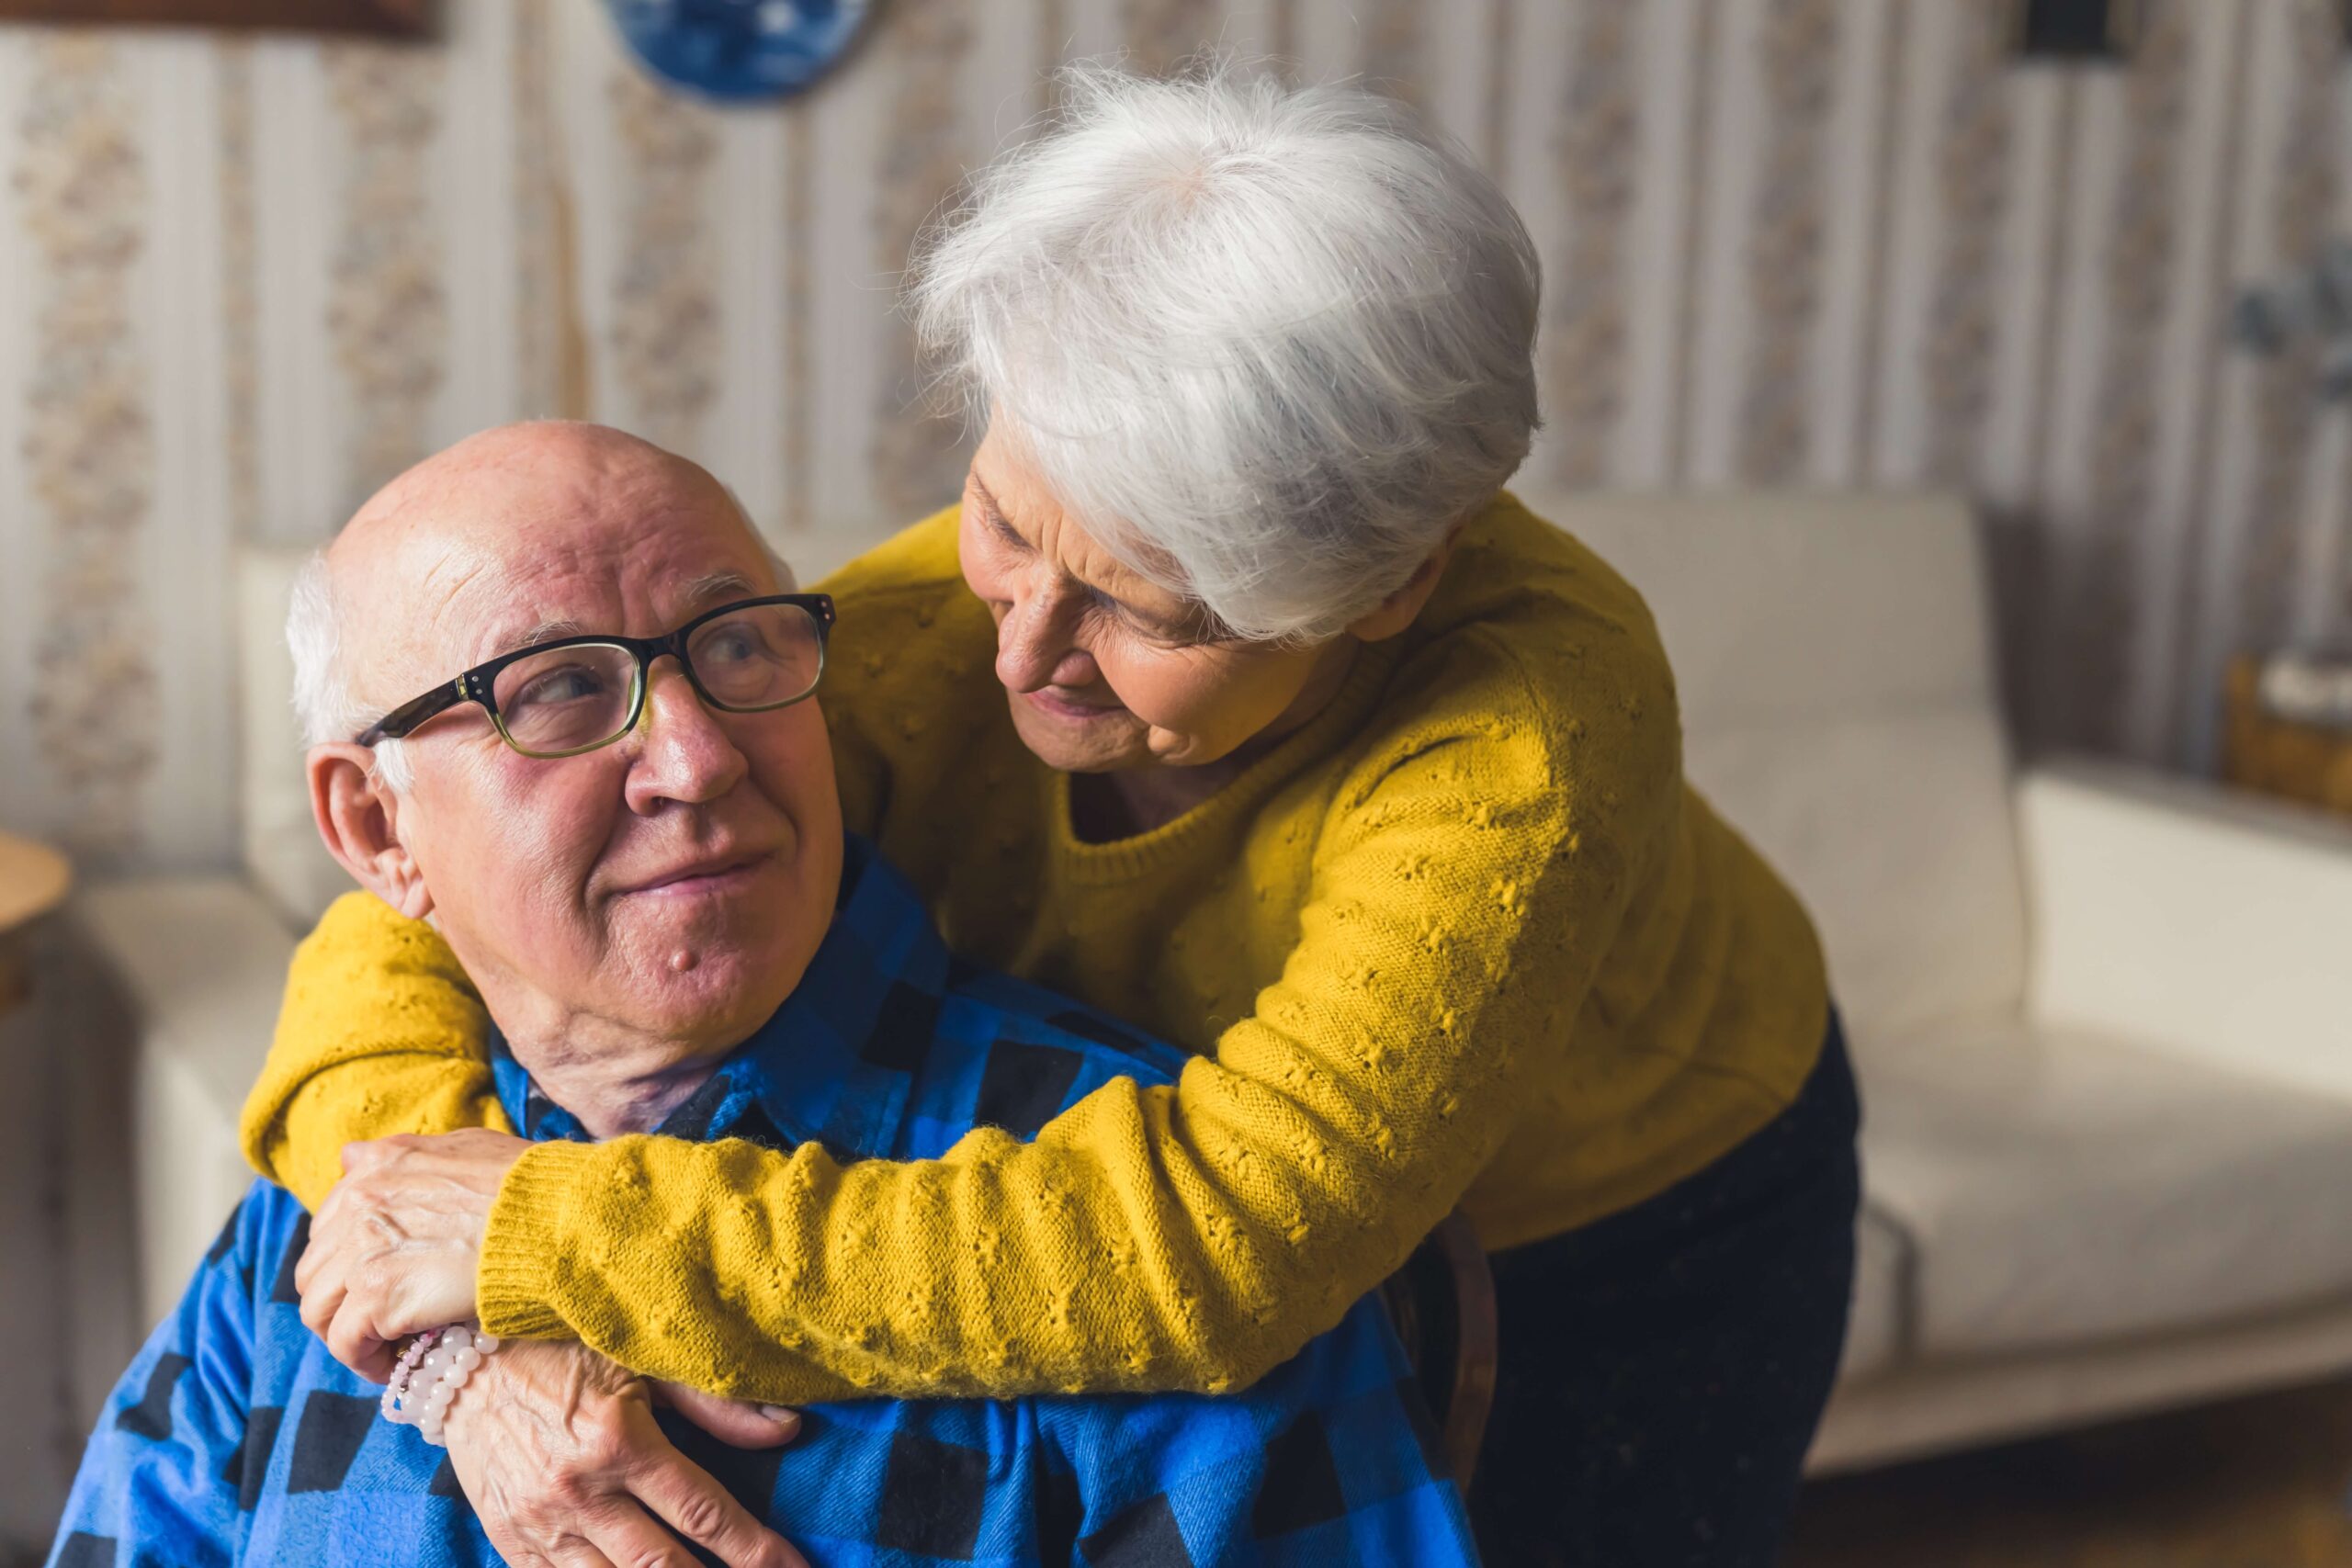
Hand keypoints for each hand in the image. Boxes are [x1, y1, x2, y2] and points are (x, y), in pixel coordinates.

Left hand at [296, 1129, 528, 1379]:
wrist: (558, 1218)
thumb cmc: (527, 1186)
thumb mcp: (463, 1147)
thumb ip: (404, 1155)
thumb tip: (351, 1159)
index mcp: (377, 1165)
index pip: (329, 1223)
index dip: (348, 1260)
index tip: (379, 1282)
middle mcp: (359, 1203)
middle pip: (314, 1269)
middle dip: (339, 1299)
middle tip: (377, 1322)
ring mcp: (363, 1251)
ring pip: (317, 1309)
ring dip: (344, 1332)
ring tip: (382, 1347)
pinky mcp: (378, 1296)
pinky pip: (344, 1342)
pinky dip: (362, 1361)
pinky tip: (391, 1366)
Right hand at [443, 1337, 806, 1567]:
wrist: (459, 1363)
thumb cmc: (559, 1350)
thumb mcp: (639, 1360)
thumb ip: (715, 1402)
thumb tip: (788, 1430)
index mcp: (620, 1442)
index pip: (705, 1512)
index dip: (756, 1550)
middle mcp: (581, 1492)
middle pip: (663, 1567)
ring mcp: (540, 1525)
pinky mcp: (511, 1543)